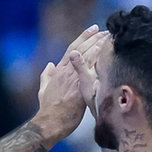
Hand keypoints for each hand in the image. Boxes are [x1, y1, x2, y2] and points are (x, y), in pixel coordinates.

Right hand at [32, 26, 110, 142]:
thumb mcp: (43, 89)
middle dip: (93, 38)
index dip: (83, 38)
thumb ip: (46, 75)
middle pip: (81, 49)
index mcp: (58, 71)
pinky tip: (104, 50)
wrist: (49, 122)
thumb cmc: (47, 109)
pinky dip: (96, 58)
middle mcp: (65, 71)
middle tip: (104, 30)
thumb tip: (49, 65)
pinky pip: (88, 68)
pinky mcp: (77, 86)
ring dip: (97, 44)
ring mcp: (71, 78)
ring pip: (85, 55)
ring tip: (108, 35)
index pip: (72, 49)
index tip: (92, 29)